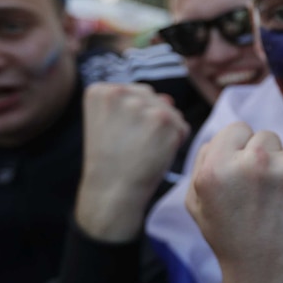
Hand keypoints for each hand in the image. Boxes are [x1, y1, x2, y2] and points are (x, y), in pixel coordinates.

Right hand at [75, 82, 188, 241]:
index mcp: (100, 91)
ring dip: (165, 131)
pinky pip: (182, 127)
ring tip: (143, 149)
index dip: (133, 118)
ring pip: (170, 112)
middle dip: (150, 122)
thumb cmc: (111, 159)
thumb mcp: (111, 124)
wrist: (112, 191)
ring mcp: (143, 105)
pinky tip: (155, 154)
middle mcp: (120, 92)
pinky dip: (175, 142)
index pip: (134, 93)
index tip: (119, 136)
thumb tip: (168, 99)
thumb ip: (136, 103)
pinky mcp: (164, 120)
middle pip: (153, 99)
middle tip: (132, 145)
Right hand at [190, 123, 282, 282]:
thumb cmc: (233, 241)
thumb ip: (206, 161)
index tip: (244, 173)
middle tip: (263, 195)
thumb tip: (226, 136)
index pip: (236, 128)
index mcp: (217, 167)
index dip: (240, 149)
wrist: (272, 278)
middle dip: (264, 159)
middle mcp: (253, 162)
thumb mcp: (198, 204)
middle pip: (265, 137)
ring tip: (280, 206)